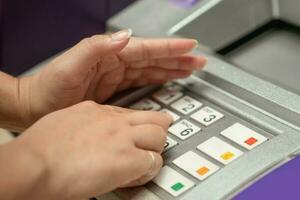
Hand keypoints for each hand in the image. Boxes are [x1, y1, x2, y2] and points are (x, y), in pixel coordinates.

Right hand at [4, 101, 171, 198]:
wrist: (34, 163)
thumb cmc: (41, 148)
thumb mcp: (65, 122)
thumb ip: (84, 125)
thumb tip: (90, 135)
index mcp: (98, 111)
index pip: (131, 113)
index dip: (138, 125)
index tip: (138, 132)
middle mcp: (115, 121)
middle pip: (155, 119)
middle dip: (155, 132)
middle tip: (149, 145)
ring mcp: (124, 138)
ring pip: (160, 136)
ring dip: (154, 151)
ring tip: (141, 163)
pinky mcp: (128, 159)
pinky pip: (154, 162)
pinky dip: (148, 171)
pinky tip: (133, 177)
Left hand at [19, 29, 205, 126]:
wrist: (37, 106)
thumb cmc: (50, 87)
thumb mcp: (70, 65)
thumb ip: (96, 48)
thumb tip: (125, 37)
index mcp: (109, 53)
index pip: (146, 48)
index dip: (170, 48)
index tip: (191, 47)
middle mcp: (116, 62)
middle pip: (154, 58)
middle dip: (178, 59)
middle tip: (199, 61)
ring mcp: (116, 75)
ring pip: (151, 69)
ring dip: (172, 69)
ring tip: (190, 69)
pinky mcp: (115, 87)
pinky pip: (142, 80)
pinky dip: (158, 79)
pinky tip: (168, 80)